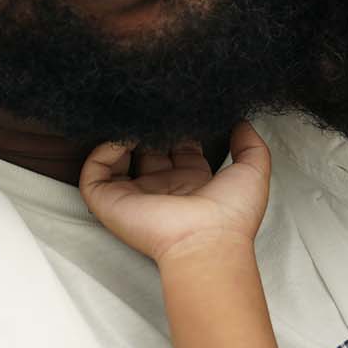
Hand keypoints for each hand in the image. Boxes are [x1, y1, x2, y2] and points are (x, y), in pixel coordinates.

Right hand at [78, 125, 271, 262]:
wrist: (207, 241)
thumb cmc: (231, 215)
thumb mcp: (254, 170)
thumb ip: (250, 144)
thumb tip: (242, 122)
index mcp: (194, 182)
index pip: (180, 148)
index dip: (179, 128)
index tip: (180, 108)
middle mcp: (163, 187)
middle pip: (149, 150)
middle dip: (150, 127)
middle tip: (153, 106)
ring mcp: (136, 195)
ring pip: (118, 160)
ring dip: (123, 136)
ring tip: (134, 119)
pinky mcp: (112, 202)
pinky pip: (94, 173)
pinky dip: (101, 152)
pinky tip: (122, 138)